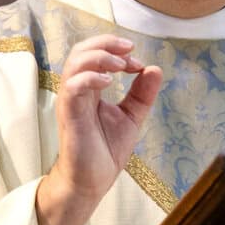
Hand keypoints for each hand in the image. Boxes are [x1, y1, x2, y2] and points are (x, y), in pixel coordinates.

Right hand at [33, 35, 161, 224]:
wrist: (92, 181)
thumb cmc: (106, 150)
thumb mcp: (132, 116)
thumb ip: (142, 94)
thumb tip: (155, 68)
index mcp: (90, 88)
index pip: (94, 54)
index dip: (116, 50)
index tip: (138, 63)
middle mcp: (77, 90)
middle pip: (81, 51)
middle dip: (106, 43)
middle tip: (130, 50)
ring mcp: (71, 101)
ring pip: (75, 64)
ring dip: (100, 57)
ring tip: (121, 63)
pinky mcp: (69, 115)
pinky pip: (73, 87)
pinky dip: (91, 78)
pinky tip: (110, 82)